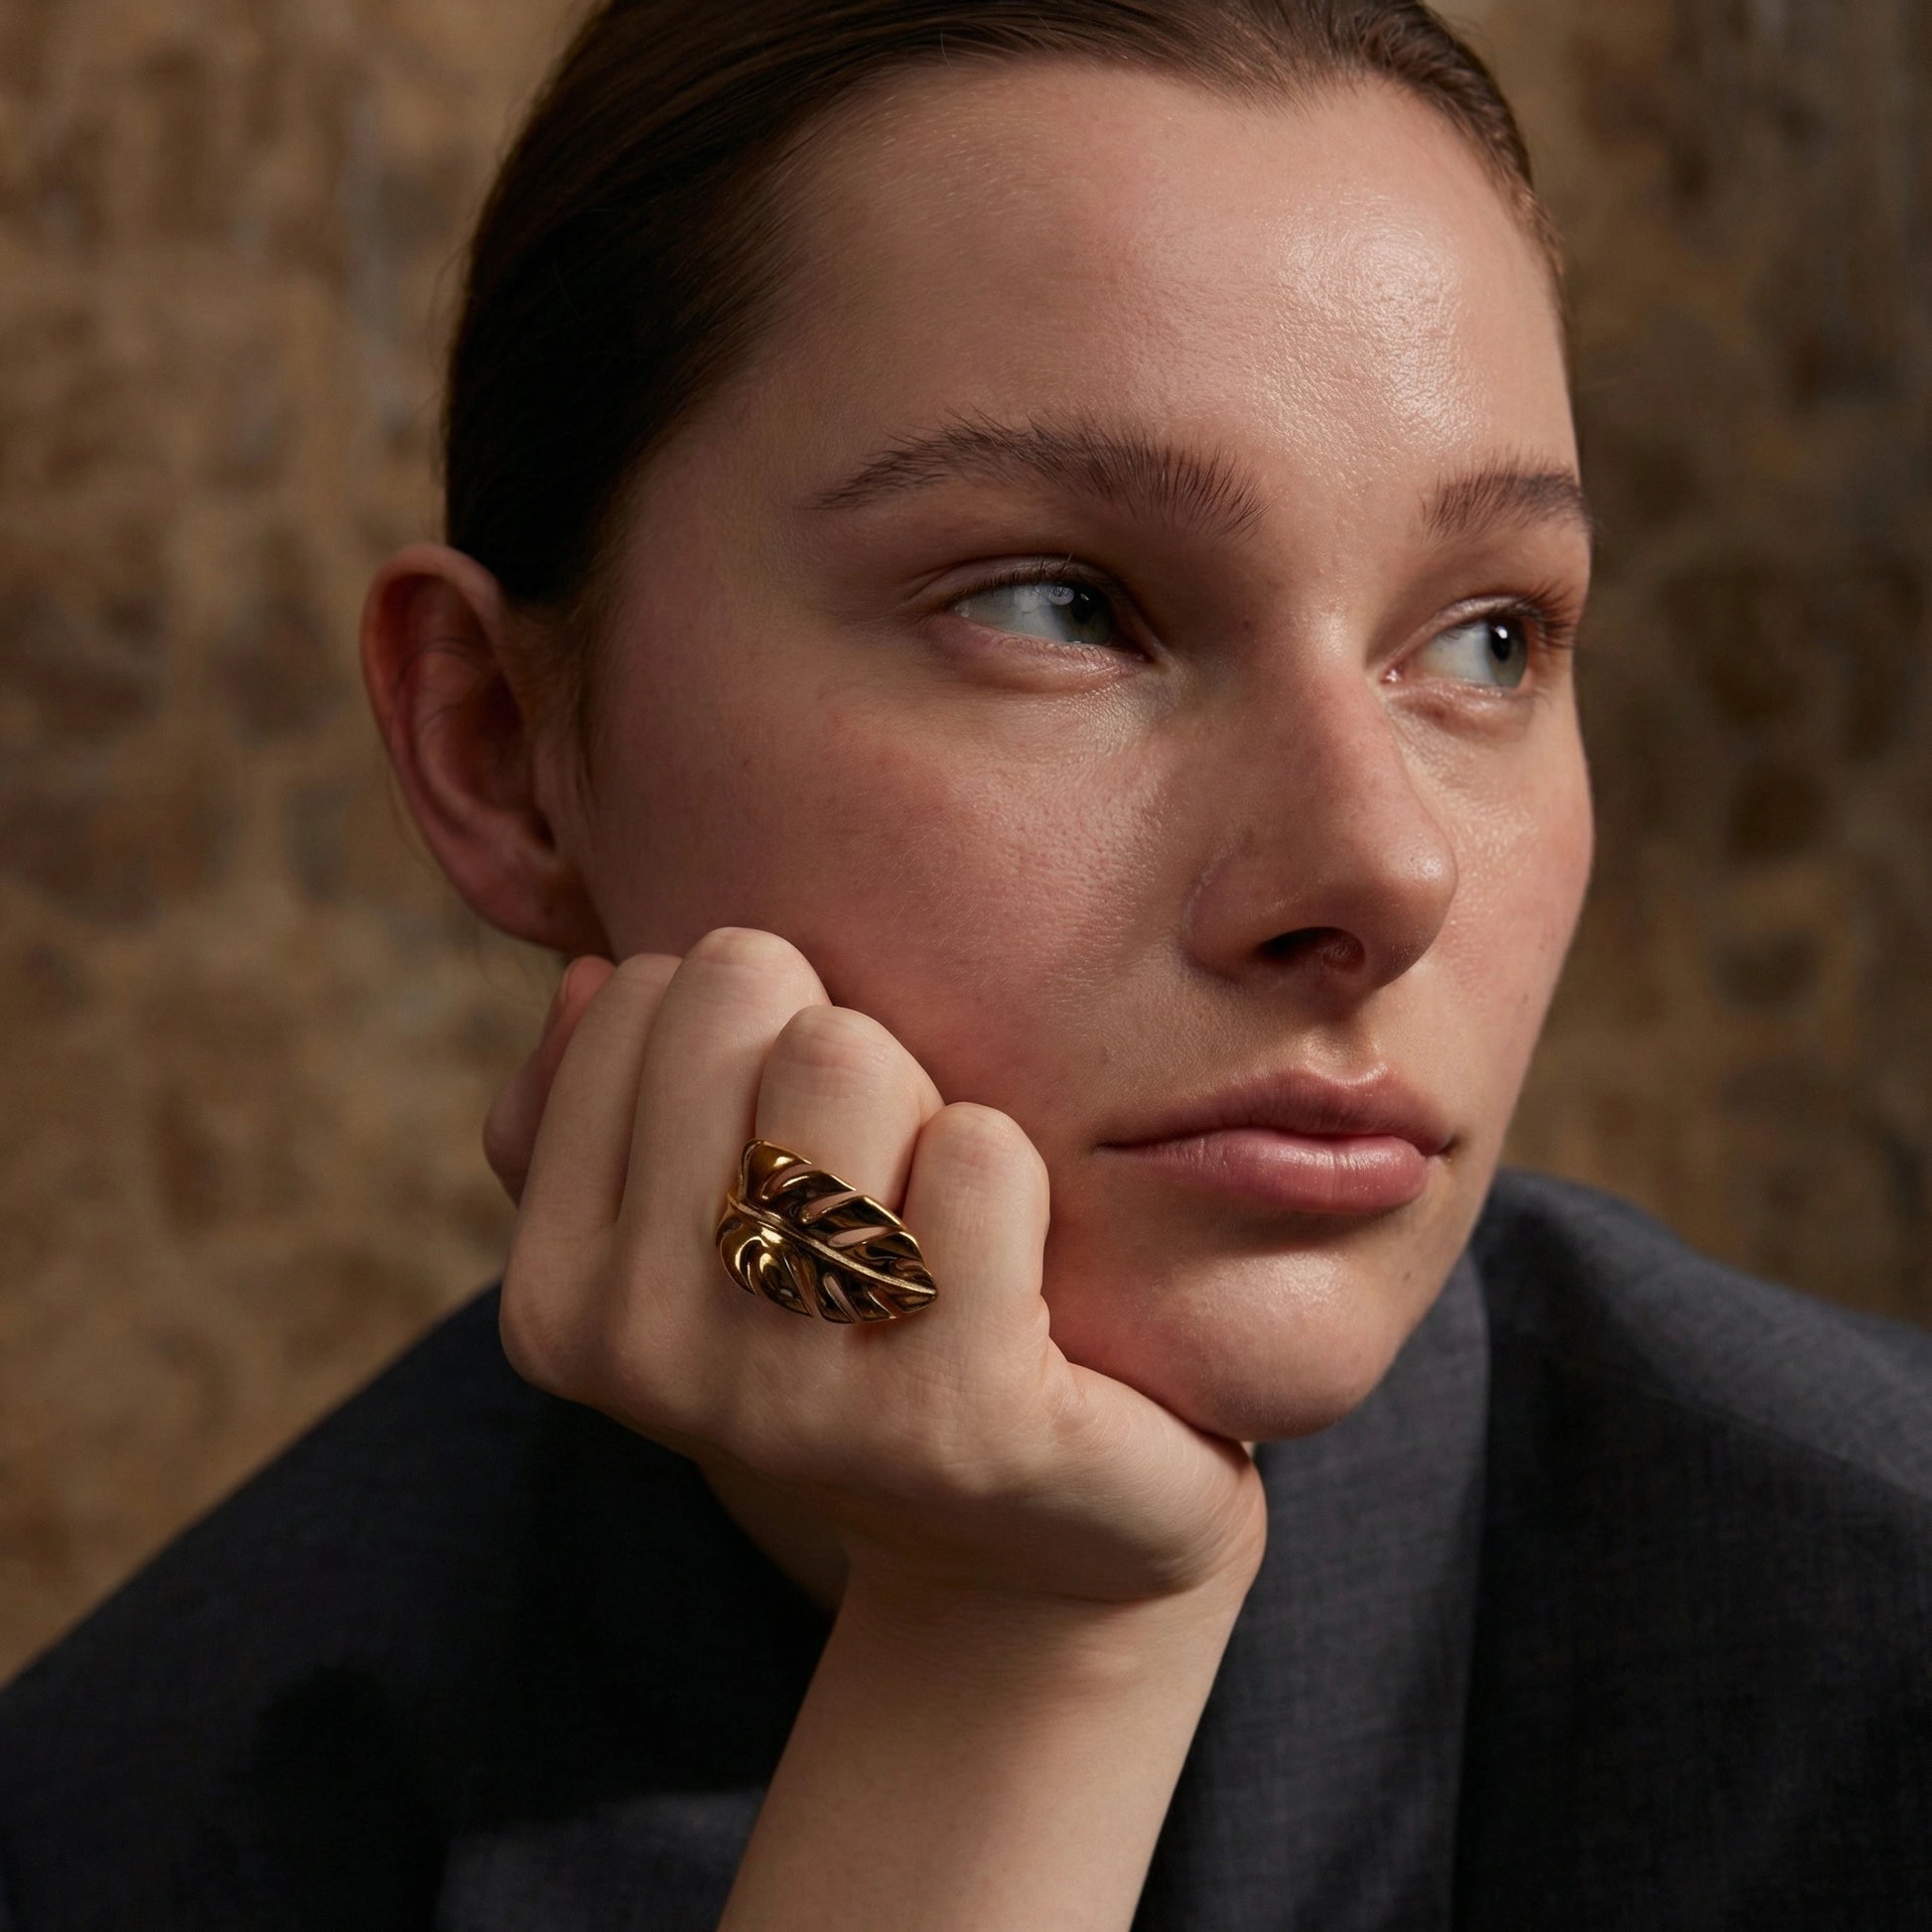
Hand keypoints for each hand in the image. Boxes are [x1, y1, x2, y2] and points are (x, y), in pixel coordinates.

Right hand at [484, 929, 1265, 1613]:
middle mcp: (646, 1351)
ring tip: (937, 1222)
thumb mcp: (698, 1238)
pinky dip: (1020, 1173)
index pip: (643, 990)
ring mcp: (792, 1397)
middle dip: (835, 1044)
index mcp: (559, 1300)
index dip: (752, 1027)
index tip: (789, 1140)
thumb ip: (600, 1111)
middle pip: (742, 996)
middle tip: (877, 1172)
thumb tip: (591, 976)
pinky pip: (980, 1154)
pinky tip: (1017, 1273)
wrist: (1026, 1544)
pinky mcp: (955, 1420)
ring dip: (922, 1103)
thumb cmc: (857, 1344)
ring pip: (847, 1058)